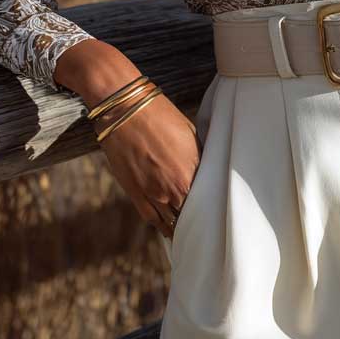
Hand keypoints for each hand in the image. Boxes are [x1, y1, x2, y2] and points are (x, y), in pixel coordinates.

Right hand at [56, 39, 201, 238]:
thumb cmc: (160, 114)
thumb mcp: (190, 133)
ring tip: (188, 230)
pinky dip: (161, 226)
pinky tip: (168, 230)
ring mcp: (153, 192)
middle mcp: (175, 186)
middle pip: (190, 213)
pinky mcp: (134, 192)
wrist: (123, 108)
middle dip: (198, 217)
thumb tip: (207, 171)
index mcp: (193, 169)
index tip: (216, 211)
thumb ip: (199, 157)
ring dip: (179, 225)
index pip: (208, 199)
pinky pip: (151, 218)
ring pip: (171, 220)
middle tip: (206, 224)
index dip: (212, 206)